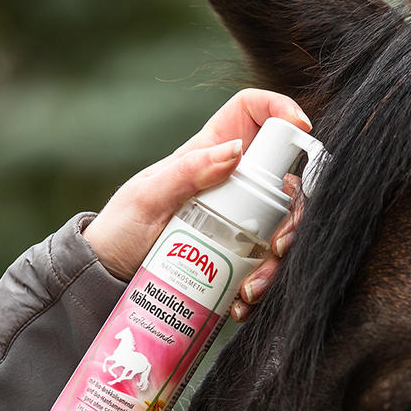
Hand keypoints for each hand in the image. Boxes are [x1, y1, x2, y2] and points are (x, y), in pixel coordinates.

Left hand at [83, 89, 310, 318]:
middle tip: (279, 245)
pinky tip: (244, 302)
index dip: (281, 109)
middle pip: (285, 180)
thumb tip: (235, 150)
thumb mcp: (148, 197)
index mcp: (211, 153)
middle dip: (294, 214)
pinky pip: (267, 262)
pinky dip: (264, 283)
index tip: (302, 129)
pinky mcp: (239, 252)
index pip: (253, 113)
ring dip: (280, 259)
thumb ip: (188, 171)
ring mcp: (240, 217)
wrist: (109, 276)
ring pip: (284, 226)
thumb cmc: (120, 228)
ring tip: (252, 289)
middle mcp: (234, 182)